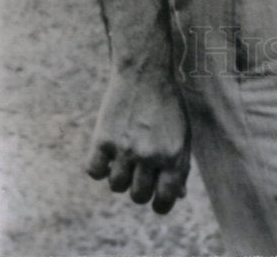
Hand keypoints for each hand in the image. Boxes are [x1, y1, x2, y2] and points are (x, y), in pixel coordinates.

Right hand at [86, 69, 190, 213]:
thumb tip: (178, 196)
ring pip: (116, 186)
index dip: (160, 204)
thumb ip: (180, 165)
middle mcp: (150, 155)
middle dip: (139, 188)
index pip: (165, 200)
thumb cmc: (167, 105)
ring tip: (126, 155)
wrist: (145, 71)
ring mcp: (125, 148)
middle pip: (138, 196)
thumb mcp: (182, 133)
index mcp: (174, 155)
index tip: (156, 200)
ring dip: (120, 175)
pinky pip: (94, 172)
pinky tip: (108, 152)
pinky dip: (99, 166)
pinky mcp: (103, 139)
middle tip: (140, 171)